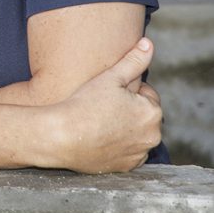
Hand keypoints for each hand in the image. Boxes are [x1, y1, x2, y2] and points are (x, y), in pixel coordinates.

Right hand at [47, 37, 162, 173]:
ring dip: (126, 129)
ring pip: (136, 135)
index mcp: (152, 112)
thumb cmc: (84, 103)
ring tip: (100, 122)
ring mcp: (139, 155)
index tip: (108, 94)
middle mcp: (152, 136)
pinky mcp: (126, 168)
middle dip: (129, 110)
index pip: (147, 95)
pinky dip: (119, 147)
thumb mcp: (110, 77)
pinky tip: (101, 138)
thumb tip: (149, 44)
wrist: (61, 137)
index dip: (127, 91)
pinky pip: (128, 153)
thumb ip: (134, 60)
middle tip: (103, 107)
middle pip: (143, 116)